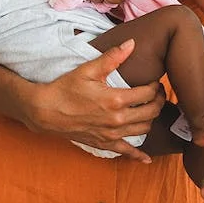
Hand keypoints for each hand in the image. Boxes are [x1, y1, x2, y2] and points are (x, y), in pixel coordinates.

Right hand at [26, 39, 166, 162]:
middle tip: (157, 93)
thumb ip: (113, 57)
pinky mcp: (103, 143)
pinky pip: (125, 152)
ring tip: (150, 108)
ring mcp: (111, 134)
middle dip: (158, 101)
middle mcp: (117, 120)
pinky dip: (137, 155)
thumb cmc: (65, 89)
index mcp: (115, 100)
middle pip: (150, 112)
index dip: (155, 86)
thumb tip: (132, 43)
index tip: (155, 81)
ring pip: (143, 129)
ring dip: (151, 119)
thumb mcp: (88, 70)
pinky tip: (146, 159)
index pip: (148, 94)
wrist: (45, 111)